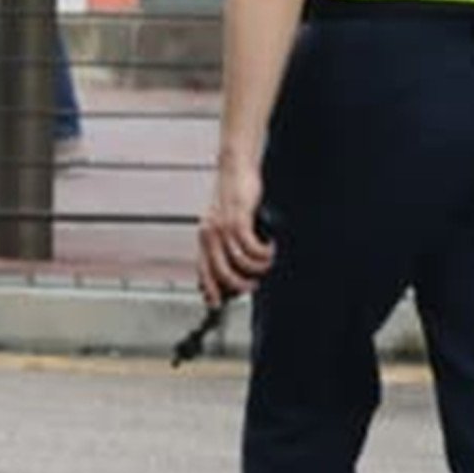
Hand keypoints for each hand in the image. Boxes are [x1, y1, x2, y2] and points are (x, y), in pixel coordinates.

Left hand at [197, 151, 274, 298]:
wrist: (235, 168)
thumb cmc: (233, 195)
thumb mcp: (224, 220)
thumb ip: (225, 242)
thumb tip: (233, 265)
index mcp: (204, 237)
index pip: (203, 270)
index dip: (209, 290)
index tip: (217, 304)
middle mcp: (210, 235)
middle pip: (221, 273)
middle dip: (240, 285)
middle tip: (254, 284)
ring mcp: (222, 227)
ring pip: (239, 262)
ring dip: (257, 267)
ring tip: (267, 262)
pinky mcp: (238, 219)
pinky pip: (252, 247)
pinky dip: (264, 252)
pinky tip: (270, 247)